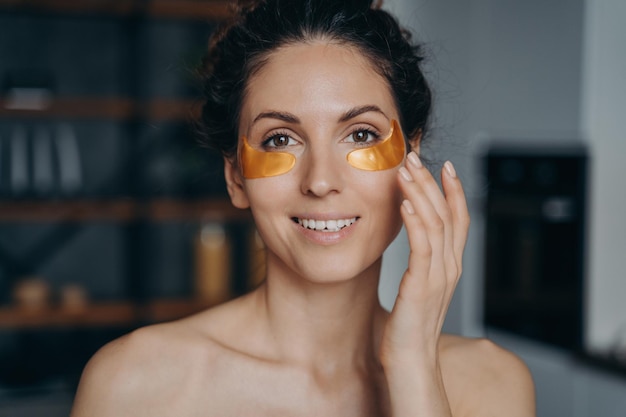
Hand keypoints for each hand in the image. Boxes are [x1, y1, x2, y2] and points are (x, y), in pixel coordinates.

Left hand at [381, 152, 469, 362]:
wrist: (410, 362)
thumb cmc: (409, 326)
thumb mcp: (419, 287)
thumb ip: (421, 263)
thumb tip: (411, 240)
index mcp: (450, 265)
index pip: (459, 220)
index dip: (454, 191)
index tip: (444, 165)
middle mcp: (450, 267)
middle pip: (448, 214)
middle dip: (431, 182)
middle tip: (415, 156)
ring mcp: (438, 277)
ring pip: (436, 225)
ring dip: (420, 194)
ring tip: (405, 170)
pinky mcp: (421, 287)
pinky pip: (421, 248)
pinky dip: (414, 223)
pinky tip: (403, 204)